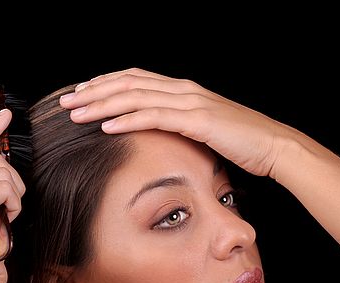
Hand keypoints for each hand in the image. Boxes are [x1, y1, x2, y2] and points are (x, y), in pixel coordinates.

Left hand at [59, 68, 302, 177]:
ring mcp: (190, 102)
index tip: (81, 93)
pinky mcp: (197, 121)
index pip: (136, 78)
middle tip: (66, 102)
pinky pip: (154, 117)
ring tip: (76, 113)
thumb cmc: (244, 143)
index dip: (105, 83)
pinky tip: (106, 126)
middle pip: (128, 83)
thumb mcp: (207, 131)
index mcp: (185, 90)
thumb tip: (162, 134)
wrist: (274, 146)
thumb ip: (184, 126)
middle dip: (93, 91)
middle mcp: (184, 89)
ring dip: (101, 104)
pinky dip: (127, 120)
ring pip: (135, 97)